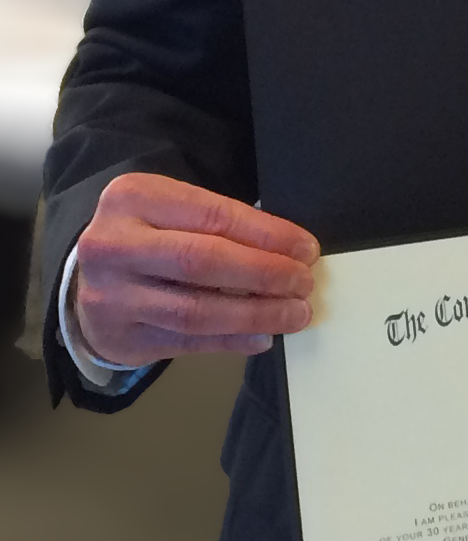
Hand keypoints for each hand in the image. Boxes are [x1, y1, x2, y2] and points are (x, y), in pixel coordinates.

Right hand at [70, 173, 320, 366]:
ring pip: (195, 310)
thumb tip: (292, 252)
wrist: (87, 278)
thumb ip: (220, 225)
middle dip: (265, 274)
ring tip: (294, 314)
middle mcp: (113, 245)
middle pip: (203, 261)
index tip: (307, 249)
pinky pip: (186, 343)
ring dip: (255, 314)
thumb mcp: (173, 210)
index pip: (214, 215)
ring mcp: (110, 295)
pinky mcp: (117, 337)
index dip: (268, 235)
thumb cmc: (147, 235)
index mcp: (133, 197)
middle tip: (304, 283)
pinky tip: (261, 337)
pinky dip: (231, 341)